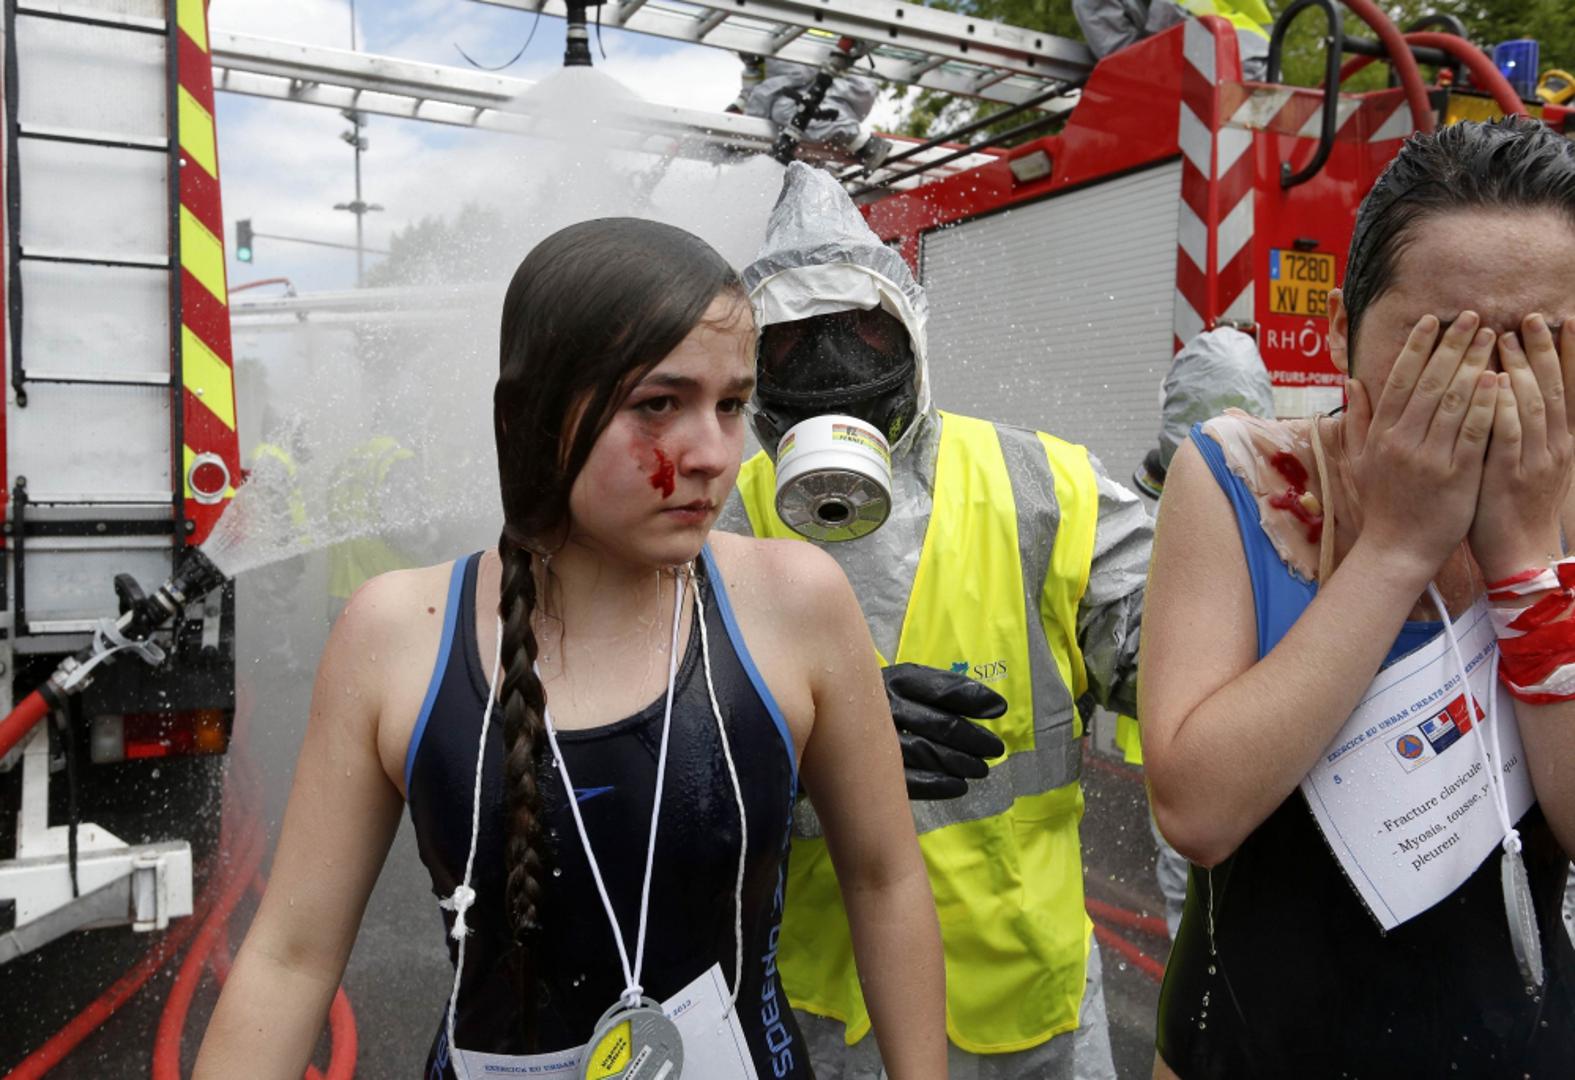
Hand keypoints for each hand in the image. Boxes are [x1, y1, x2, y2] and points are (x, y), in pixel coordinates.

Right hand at [884, 663, 1006, 800]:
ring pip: (927, 753)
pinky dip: (938, 784)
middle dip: (974, 738)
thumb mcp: (906, 683)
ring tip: (981, 769)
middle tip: (995, 749)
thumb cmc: (882, 700)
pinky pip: (910, 780)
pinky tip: (958, 786)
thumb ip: (945, 690)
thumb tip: (994, 707)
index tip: (999, 709)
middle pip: (940, 724)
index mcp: (896, 680)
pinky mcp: (872, 769)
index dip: (974, 699)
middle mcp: (885, 706)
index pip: (942, 689)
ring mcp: (876, 739)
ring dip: (960, 762)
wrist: (830, 722)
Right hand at [1344, 312, 1499, 579]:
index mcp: (1382, 435)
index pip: (1401, 379)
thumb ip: (1358, 419)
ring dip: (1474, 363)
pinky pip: (1474, 431)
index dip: (1417, 346)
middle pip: (1432, 382)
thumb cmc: (1381, 505)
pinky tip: (1499, 377)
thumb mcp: (1359, 461)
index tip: (1433, 319)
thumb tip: (1353, 381)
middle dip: (1453, 345)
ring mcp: (1430, 457)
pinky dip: (1487, 403)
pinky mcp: (1457, 475)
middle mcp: (1403, 441)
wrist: (1397, 550)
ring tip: (1492, 337)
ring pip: (1455, 400)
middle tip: (1473, 316)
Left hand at [1468, 315, 1574, 578]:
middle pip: (1553, 388)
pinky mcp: (1510, 475)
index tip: (1565, 319)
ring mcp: (1535, 460)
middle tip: (1532, 317)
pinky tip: (1493, 382)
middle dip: (1544, 350)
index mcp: (1563, 440)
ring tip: (1507, 337)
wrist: (1518, 553)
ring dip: (1520, 368)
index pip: (1571, 388)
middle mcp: (1555, 445)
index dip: (1571, 353)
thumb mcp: (1536, 462)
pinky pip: (1508, 434)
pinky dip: (1502, 405)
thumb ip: (1532, 427)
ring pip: (1531, 404)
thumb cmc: (1518, 504)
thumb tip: (1520, 390)